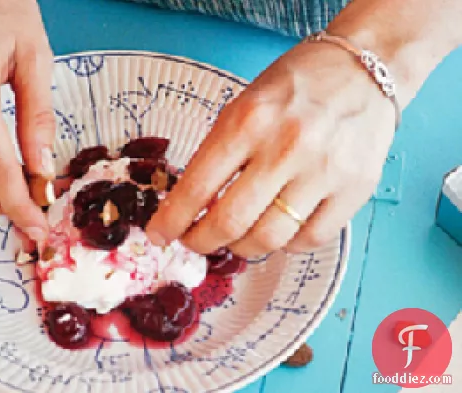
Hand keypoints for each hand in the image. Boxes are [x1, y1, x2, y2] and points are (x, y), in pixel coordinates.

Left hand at [146, 40, 395, 256]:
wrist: (364, 69)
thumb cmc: (296, 86)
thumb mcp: (243, 106)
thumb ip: (218, 153)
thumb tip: (191, 205)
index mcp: (248, 122)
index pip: (197, 187)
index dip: (172, 221)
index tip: (158, 235)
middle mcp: (285, 148)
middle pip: (230, 222)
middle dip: (201, 242)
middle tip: (194, 242)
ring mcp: (324, 172)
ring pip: (269, 239)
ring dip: (242, 248)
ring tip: (235, 239)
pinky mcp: (355, 190)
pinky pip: (310, 240)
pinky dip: (285, 245)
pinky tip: (277, 231)